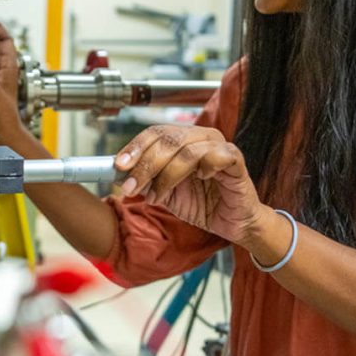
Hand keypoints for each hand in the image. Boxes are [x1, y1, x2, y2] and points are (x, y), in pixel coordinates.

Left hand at [115, 125, 264, 244]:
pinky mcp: (237, 161)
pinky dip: (205, 167)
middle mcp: (201, 137)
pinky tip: (200, 180)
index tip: (119, 165)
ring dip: (165, 176)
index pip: (155, 133)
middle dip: (144, 165)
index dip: (135, 147)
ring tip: (156, 197)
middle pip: (167, 140)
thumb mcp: (165, 193)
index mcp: (183, 139)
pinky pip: (219, 155)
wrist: (232, 223)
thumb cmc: (202, 203)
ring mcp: (220, 146)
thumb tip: (120, 176)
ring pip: (186, 151)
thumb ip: (146, 181)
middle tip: (130, 187)